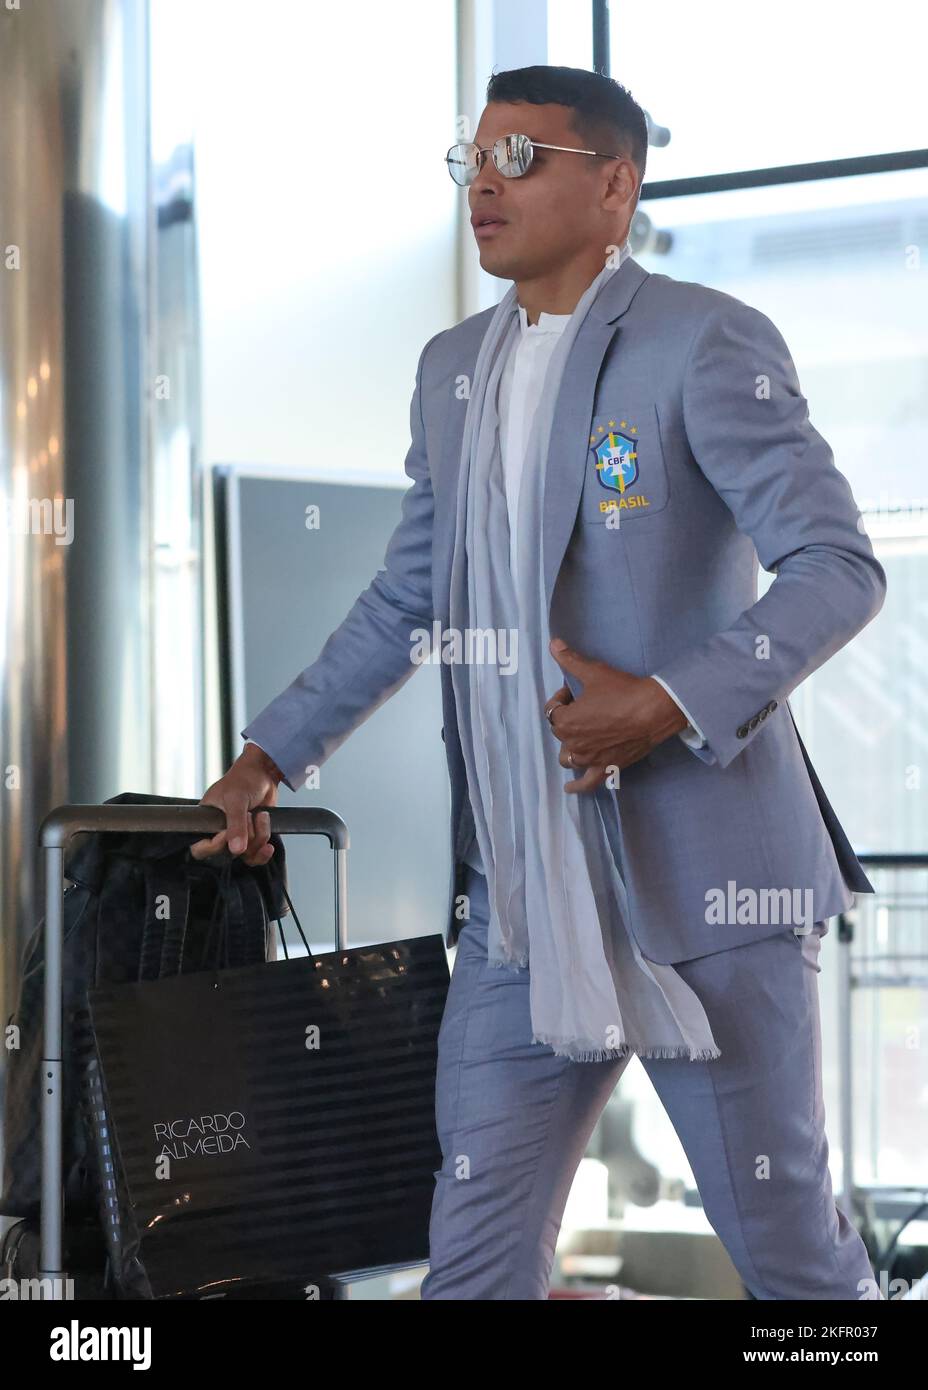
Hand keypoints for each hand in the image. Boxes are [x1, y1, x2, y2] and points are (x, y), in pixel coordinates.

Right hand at [189, 743, 283, 864]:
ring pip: (245, 854)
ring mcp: (237, 836)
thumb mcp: (236, 800)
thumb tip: (236, 849)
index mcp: (205, 821)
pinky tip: (269, 845)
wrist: (264, 774)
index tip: (227, 833)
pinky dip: (263, 852)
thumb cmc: (244, 779)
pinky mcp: (252, 838)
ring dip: (258, 837)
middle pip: (226, 854)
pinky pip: (255, 856)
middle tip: (248, 816)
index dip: (214, 847)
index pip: (200, 848)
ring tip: (261, 816)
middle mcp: (219, 832)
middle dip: (243, 837)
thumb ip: (235, 824)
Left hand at [544, 638, 687, 789]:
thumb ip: (570, 660)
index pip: (553, 711)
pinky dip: (577, 787)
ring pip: (569, 758)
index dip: (562, 699)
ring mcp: (590, 759)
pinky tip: (569, 789)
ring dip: (570, 748)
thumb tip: (553, 643)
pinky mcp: (606, 768)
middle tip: (587, 706)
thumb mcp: (594, 672)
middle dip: (569, 719)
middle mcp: (574, 743)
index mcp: (566, 721)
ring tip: (579, 738)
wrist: (654, 711)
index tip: (575, 692)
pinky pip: (587, 783)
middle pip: (561, 733)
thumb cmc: (623, 690)